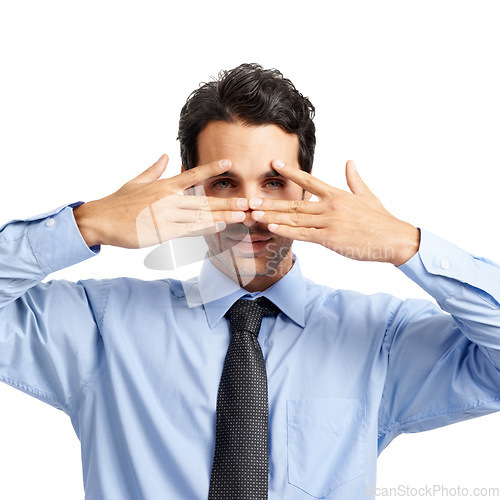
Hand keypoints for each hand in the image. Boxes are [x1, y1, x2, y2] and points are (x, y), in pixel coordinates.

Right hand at [73, 155, 247, 247]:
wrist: (101, 220)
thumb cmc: (117, 202)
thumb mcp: (136, 182)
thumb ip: (154, 169)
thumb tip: (166, 156)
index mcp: (163, 185)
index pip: (192, 174)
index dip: (212, 168)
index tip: (229, 164)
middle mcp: (168, 198)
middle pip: (203, 199)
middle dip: (227, 200)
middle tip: (248, 201)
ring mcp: (166, 215)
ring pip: (200, 215)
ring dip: (223, 215)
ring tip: (242, 215)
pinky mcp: (162, 231)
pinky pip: (189, 230)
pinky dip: (206, 228)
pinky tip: (220, 226)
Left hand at [249, 160, 419, 265]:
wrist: (394, 238)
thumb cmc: (380, 218)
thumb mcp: (366, 195)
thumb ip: (354, 178)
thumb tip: (349, 161)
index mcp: (337, 194)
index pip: (309, 180)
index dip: (290, 172)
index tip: (274, 164)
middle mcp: (330, 206)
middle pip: (295, 203)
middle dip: (272, 201)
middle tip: (251, 199)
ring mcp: (329, 222)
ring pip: (295, 219)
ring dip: (273, 216)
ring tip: (254, 213)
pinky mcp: (330, 239)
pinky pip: (304, 235)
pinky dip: (286, 231)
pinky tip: (271, 228)